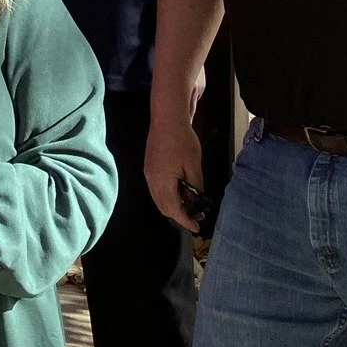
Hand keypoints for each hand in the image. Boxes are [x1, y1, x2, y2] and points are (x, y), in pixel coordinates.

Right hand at [145, 112, 204, 232]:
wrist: (167, 119)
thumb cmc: (182, 141)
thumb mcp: (194, 165)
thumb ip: (195, 187)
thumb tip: (196, 201)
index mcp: (162, 181)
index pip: (173, 209)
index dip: (185, 220)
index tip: (196, 227)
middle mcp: (152, 180)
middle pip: (163, 207)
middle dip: (179, 215)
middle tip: (197, 216)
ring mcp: (149, 174)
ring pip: (159, 199)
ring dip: (174, 206)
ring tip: (191, 204)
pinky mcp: (150, 168)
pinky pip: (158, 190)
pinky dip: (169, 196)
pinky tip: (182, 192)